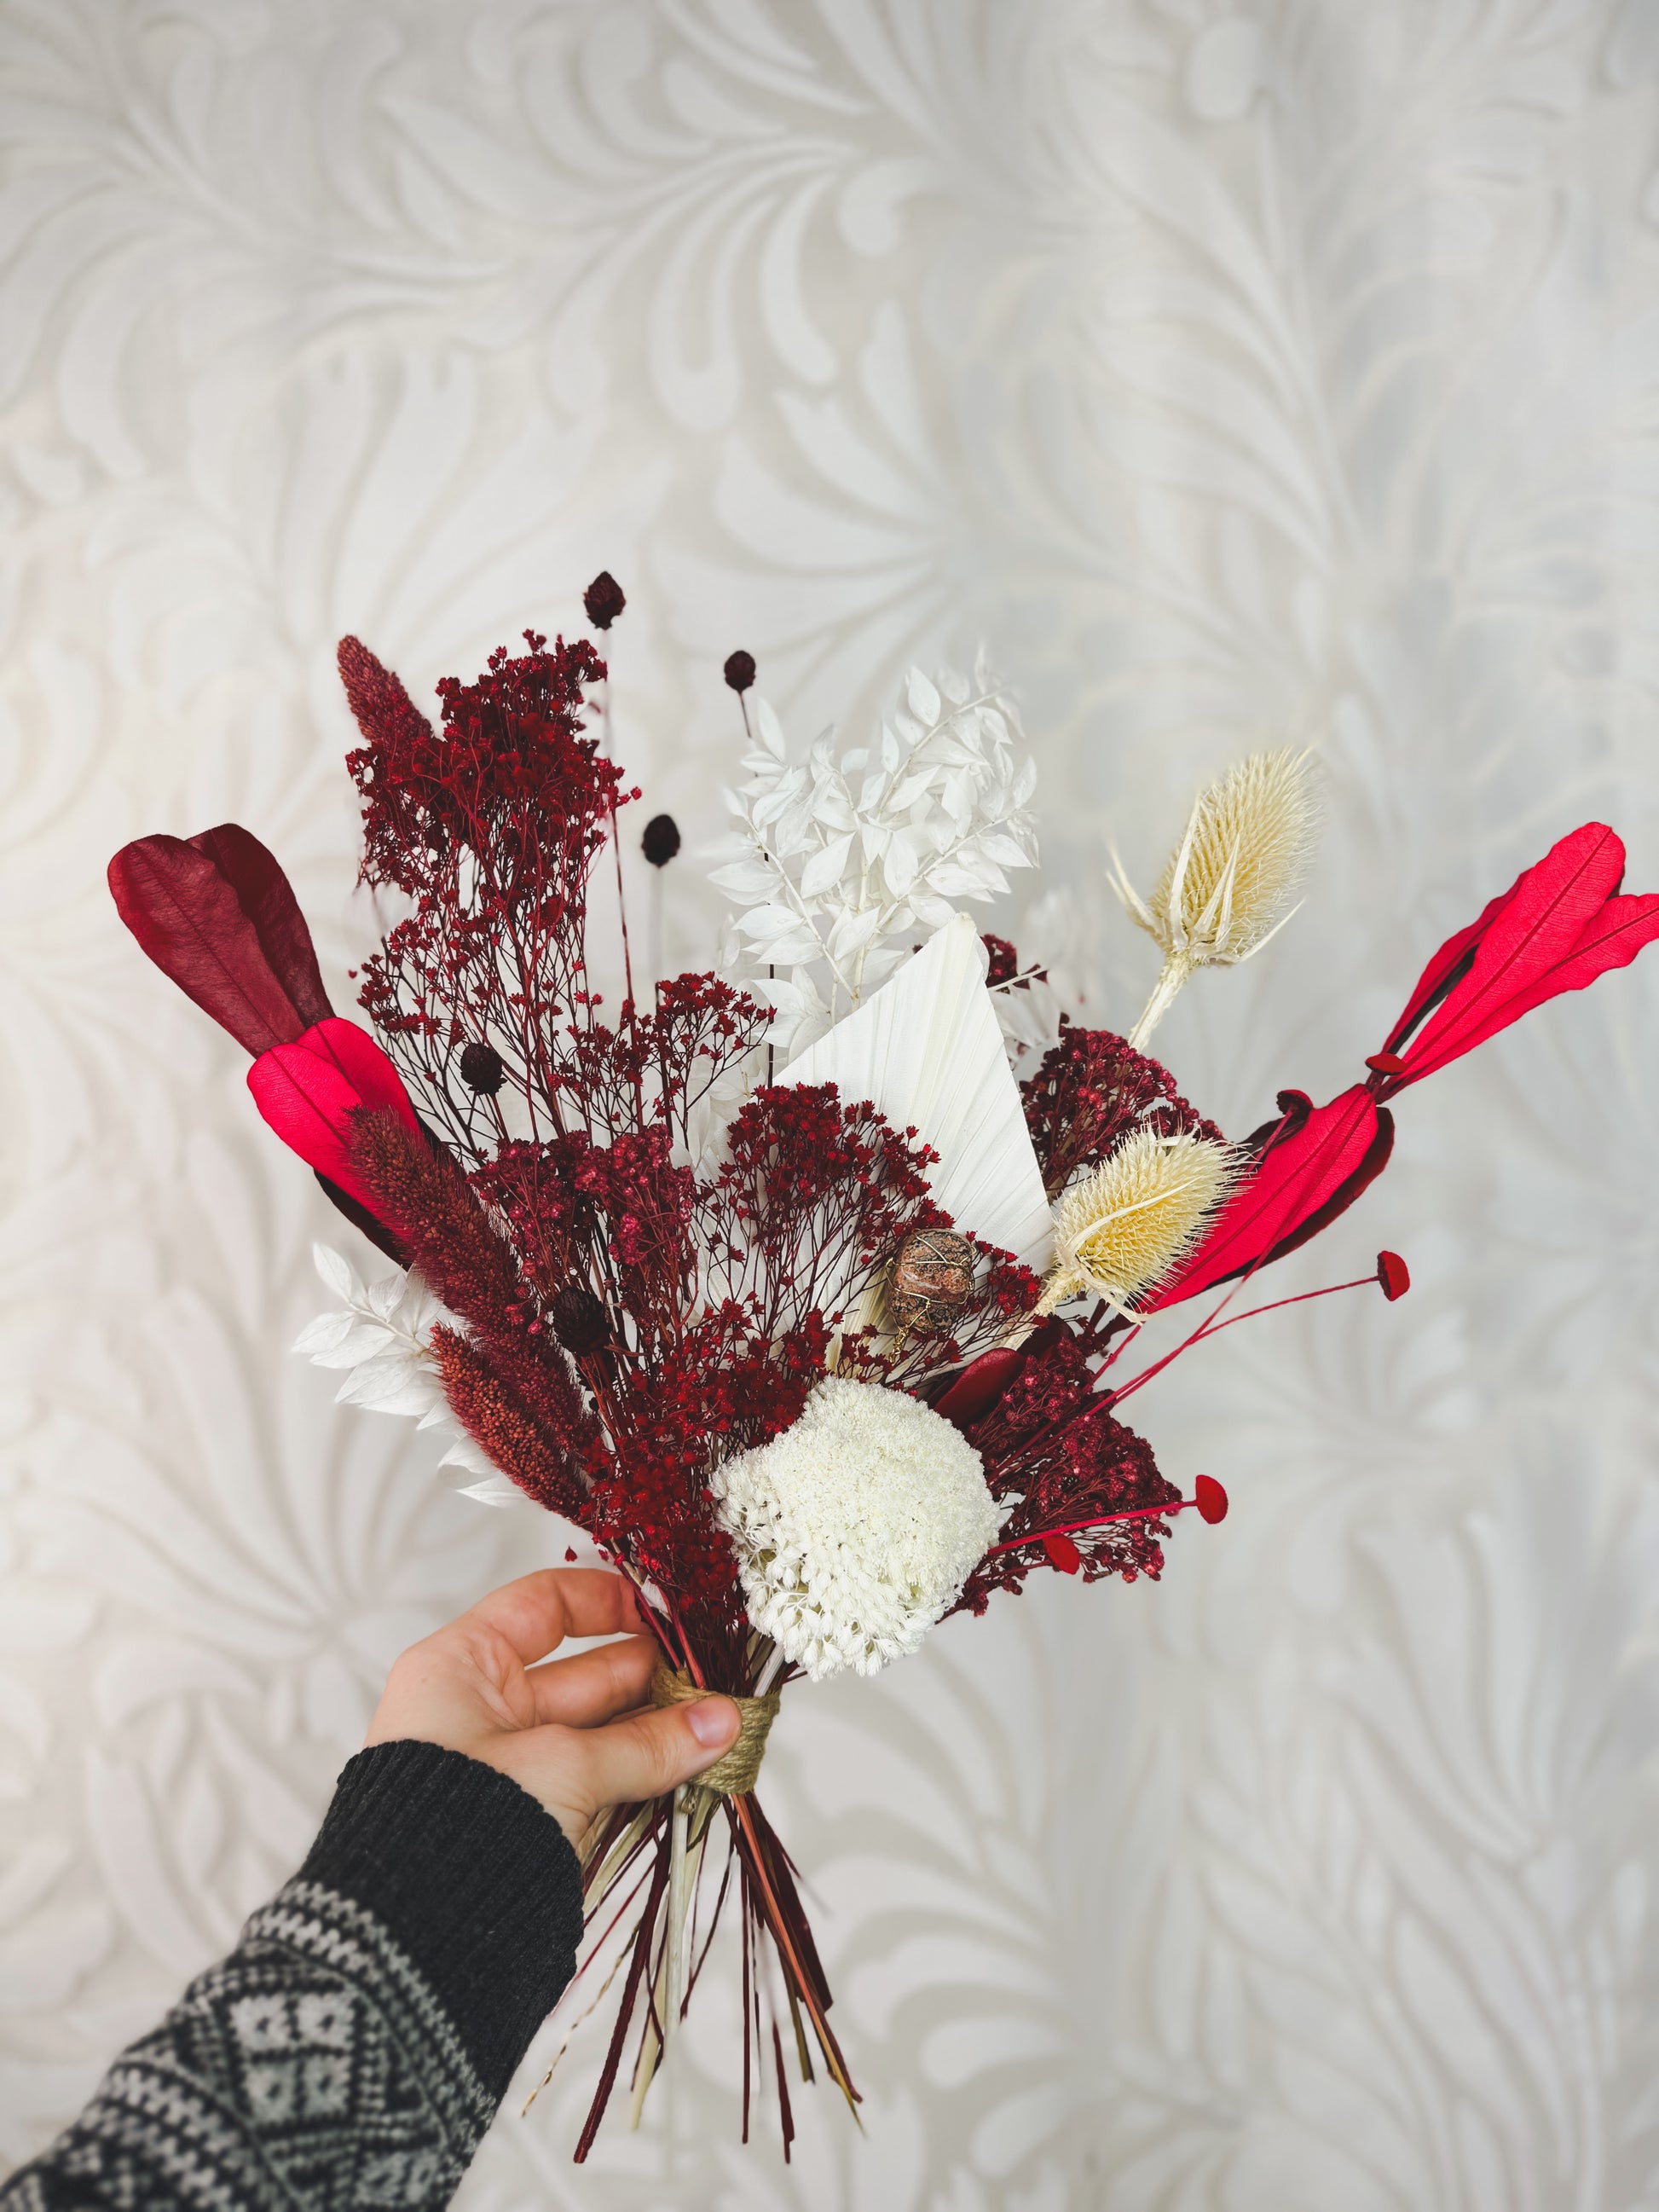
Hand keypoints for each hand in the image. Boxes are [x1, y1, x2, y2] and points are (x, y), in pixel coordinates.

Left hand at [364, 1569, 739, 1846]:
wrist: (417, 1944)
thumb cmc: (456, 1830)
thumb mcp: (564, 1768)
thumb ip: (648, 1744)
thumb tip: (718, 1722)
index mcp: (461, 1668)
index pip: (541, 1606)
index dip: (606, 1603)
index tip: (665, 1615)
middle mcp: (479, 1711)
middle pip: (583, 1675)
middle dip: (653, 1680)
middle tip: (715, 1685)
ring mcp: (505, 1769)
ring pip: (597, 1734)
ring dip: (659, 1732)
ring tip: (720, 1731)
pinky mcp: (527, 1820)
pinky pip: (596, 1782)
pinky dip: (642, 1775)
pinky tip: (691, 1769)